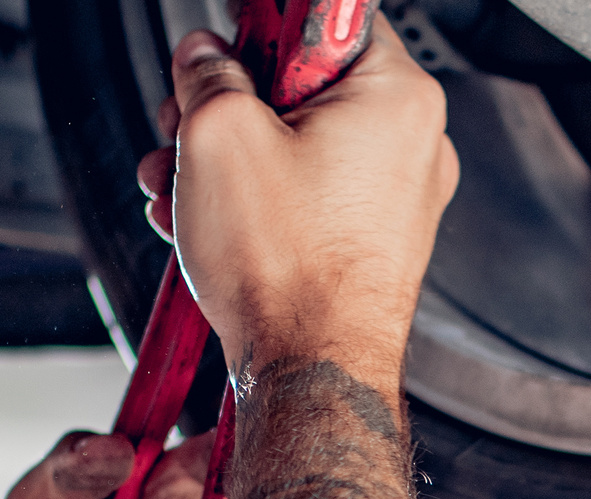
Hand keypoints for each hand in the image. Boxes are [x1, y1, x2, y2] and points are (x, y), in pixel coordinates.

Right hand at [137, 13, 457, 379]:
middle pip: (305, 85)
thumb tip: (204, 58)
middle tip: (185, 124)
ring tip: (178, 186)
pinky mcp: (372, 241)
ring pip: (297, 144)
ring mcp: (396, 198)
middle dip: (228, 104)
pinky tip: (205, 221)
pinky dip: (254, 200)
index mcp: (397, 97)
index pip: (329, 18)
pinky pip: (308, 194)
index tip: (232, 37)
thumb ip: (208, 75)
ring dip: (226, 158)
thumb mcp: (217, 136)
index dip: (265, 25)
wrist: (311, 372)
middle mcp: (412, 144)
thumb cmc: (287, 269)